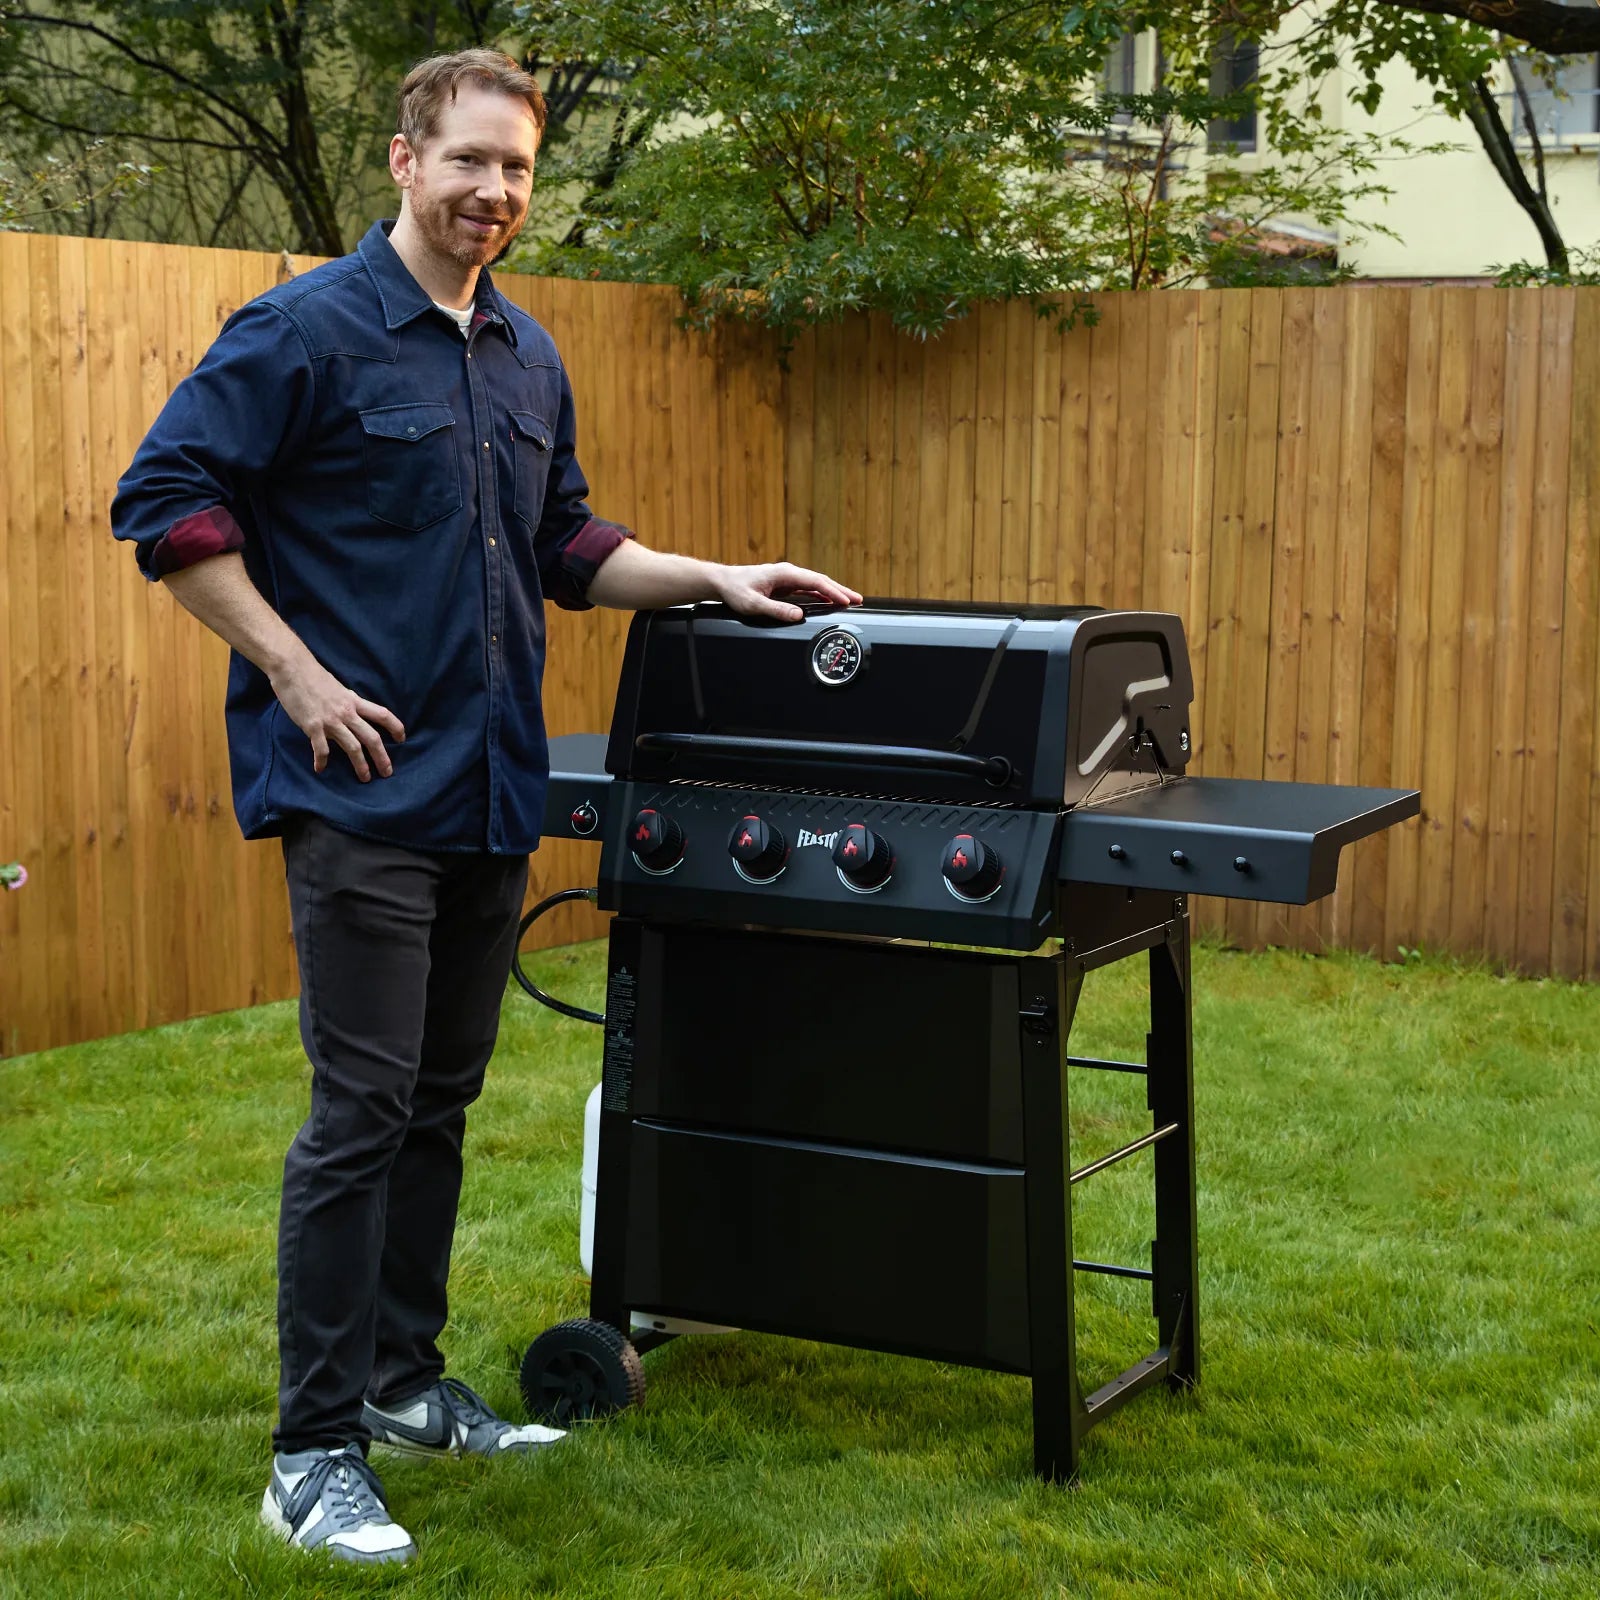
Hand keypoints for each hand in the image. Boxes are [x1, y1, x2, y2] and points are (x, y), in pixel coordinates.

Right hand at [270, 652, 404, 781]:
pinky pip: (321, 749)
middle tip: (387, 772)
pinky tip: (320, 769)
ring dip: (360, 765)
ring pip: (352, 747)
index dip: (395, 727)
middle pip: (372, 737)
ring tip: (365, 778)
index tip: (402, 739)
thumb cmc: (313, 676)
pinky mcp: (312, 726)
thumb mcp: (338, 688)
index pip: (382, 714)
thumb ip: (347, 703)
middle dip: (382, 757)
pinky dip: (321, 761)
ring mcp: (330, 720)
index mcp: (354, 701)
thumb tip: (353, 714)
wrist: (292, 668)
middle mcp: (346, 712)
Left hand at [713, 562, 862, 622]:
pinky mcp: (784, 585)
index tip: (847, 600)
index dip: (833, 592)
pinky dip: (821, 594)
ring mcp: (787, 578)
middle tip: (858, 600)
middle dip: (840, 590)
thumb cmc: (735, 590)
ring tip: (849, 600)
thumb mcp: (754, 604)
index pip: (815, 582)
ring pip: (816, 584)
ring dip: (833, 592)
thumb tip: (798, 615)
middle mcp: (788, 573)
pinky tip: (828, 601)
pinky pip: (808, 589)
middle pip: (820, 581)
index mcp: (784, 574)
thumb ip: (777, 610)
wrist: (722, 582)